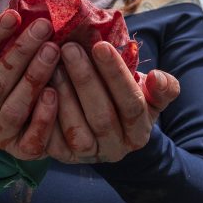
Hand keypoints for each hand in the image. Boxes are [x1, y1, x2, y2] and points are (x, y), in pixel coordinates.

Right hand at [0, 10, 59, 160]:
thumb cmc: (1, 94)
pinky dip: (43, 115)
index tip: (13, 15)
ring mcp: (1, 137)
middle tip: (43, 26)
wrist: (14, 140)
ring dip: (33, 77)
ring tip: (53, 50)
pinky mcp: (24, 153)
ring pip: (14, 107)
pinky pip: (33, 136)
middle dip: (19, 51)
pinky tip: (56, 92)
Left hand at [46, 41, 179, 162]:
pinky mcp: (62, 156)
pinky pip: (51, 140)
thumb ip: (162, 87)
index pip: (131, 103)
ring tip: (53, 63)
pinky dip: (44, 114)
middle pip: (101, 116)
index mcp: (138, 132)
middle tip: (69, 48)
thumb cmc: (125, 98)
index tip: (101, 45)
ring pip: (75, 129)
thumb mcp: (150, 94)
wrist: (103, 127)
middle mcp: (115, 148)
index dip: (116, 74)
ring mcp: (87, 155)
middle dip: (85, 79)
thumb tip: (157, 78)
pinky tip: (40, 86)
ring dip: (64, 94)